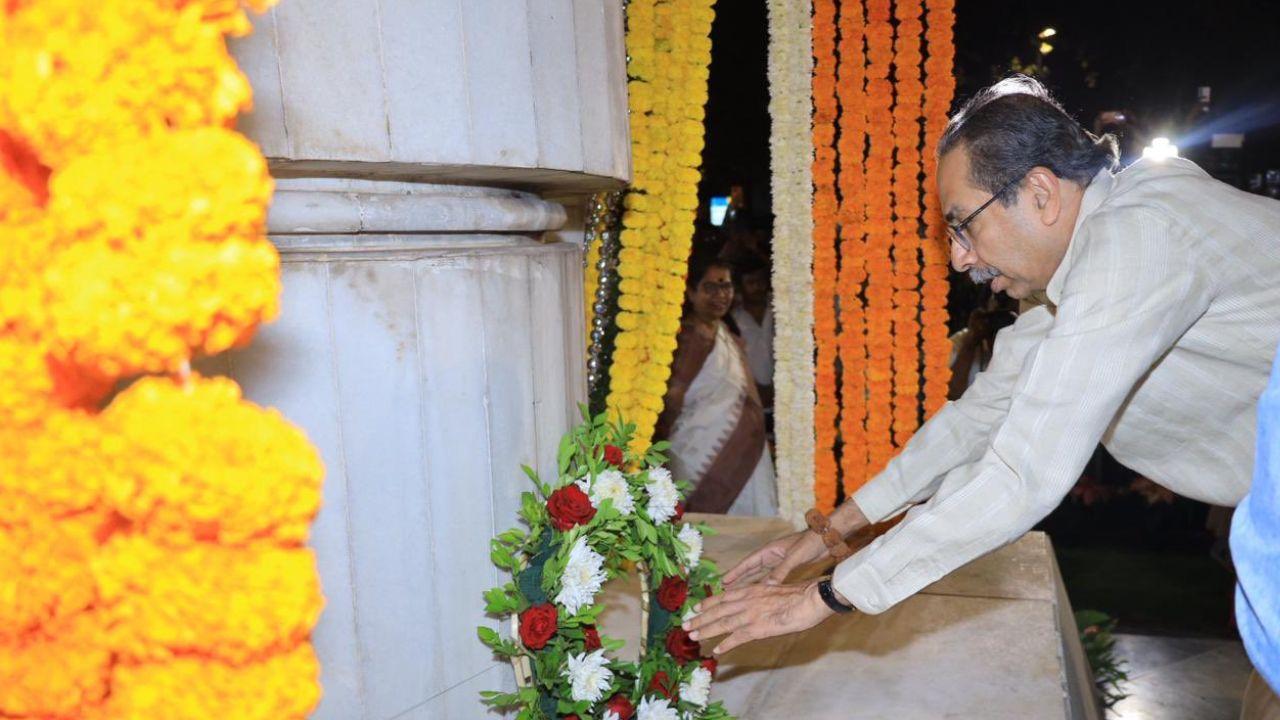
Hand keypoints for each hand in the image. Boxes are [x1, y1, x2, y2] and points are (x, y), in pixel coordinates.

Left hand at [683, 581, 835, 654]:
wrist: (811, 598)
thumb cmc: (799, 594)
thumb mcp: (774, 589)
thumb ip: (761, 595)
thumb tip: (755, 602)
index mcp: (751, 589)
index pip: (723, 597)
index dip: (708, 603)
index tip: (696, 608)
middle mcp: (747, 600)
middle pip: (718, 610)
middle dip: (700, 618)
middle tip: (685, 625)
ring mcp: (751, 614)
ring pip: (723, 623)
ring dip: (706, 630)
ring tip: (693, 636)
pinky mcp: (759, 628)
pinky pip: (738, 638)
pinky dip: (726, 644)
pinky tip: (716, 650)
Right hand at [721, 529, 825, 588]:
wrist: (827, 538)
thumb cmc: (810, 543)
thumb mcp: (795, 557)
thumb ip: (781, 571)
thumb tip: (766, 587)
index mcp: (770, 550)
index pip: (748, 563)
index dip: (735, 572)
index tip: (723, 581)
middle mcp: (771, 555)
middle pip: (750, 569)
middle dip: (738, 579)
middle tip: (724, 589)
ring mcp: (779, 561)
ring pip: (759, 574)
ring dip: (749, 582)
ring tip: (737, 592)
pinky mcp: (787, 566)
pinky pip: (771, 577)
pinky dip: (764, 584)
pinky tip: (760, 592)